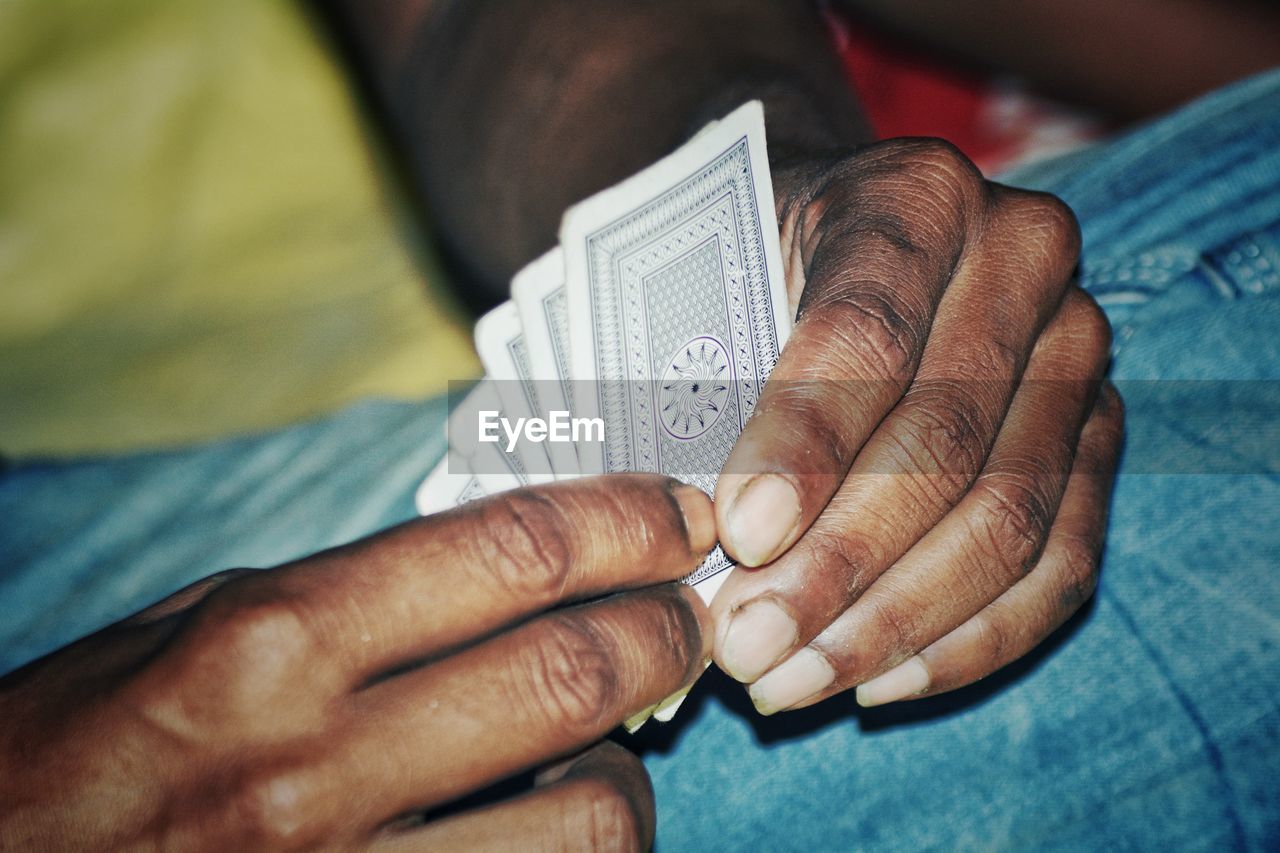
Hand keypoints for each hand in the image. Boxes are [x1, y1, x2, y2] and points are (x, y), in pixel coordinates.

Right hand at [0, 475, 714, 849]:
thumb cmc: (72, 756)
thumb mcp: (186, 633)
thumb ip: (346, 594)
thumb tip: (502, 563)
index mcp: (270, 643)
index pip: (512, 550)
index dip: (627, 520)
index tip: (679, 514)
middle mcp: (314, 762)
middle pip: (575, 670)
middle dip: (666, 628)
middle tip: (683, 611)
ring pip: (589, 819)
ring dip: (630, 771)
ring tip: (612, 746)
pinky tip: (548, 828)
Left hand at [710, 140, 1123, 712]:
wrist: (850, 240)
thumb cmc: (760, 268)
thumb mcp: (719, 281)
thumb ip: (708, 380)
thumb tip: (703, 542)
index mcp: (917, 195)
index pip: (865, 333)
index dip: (802, 444)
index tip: (737, 536)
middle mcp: (1023, 258)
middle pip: (941, 439)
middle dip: (837, 564)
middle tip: (745, 643)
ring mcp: (1078, 349)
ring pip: (1009, 516)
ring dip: (893, 622)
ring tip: (790, 678)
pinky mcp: (1101, 432)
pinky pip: (1062, 561)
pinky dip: (971, 639)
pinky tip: (880, 682)